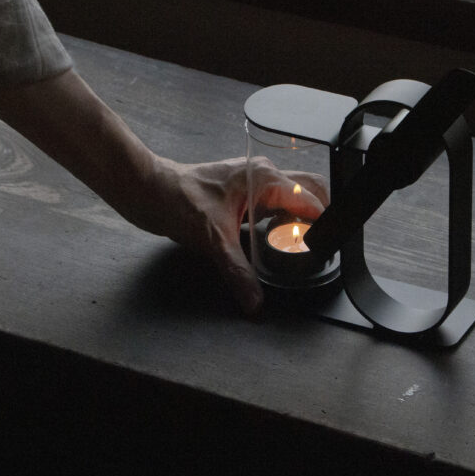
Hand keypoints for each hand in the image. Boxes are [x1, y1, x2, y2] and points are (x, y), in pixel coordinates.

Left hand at [140, 155, 327, 314]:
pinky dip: (285, 216)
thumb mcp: (213, 241)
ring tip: (305, 244)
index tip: (327, 249)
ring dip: (303, 215)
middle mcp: (263, 174)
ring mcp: (253, 181)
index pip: (309, 201)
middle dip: (321, 214)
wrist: (148, 190)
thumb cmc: (177, 200)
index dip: (321, 225)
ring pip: (294, 194)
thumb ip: (238, 271)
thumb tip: (255, 301)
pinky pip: (275, 200)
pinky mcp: (243, 191)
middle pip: (310, 189)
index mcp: (264, 178)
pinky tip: (280, 238)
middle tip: (323, 244)